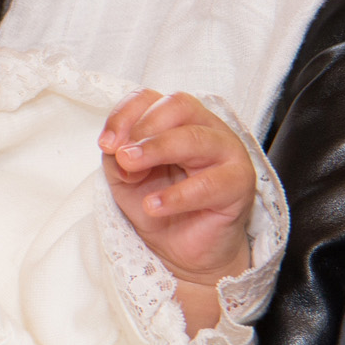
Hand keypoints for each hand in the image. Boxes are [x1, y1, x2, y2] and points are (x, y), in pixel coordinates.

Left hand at [99, 90, 254, 332]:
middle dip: (143, 128)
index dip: (124, 115)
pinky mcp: (239, 184)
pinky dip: (178, 194)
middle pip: (178, 106)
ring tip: (131, 170)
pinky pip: (212, 183)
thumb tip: (118, 151)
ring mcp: (226, 153)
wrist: (180, 246)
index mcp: (175, 120)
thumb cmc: (158, 200)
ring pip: (196, 138)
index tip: (105, 145)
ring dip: (157, 150)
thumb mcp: (124, 176)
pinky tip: (154, 205)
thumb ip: (117, 158)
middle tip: (122, 156)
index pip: (150, 98)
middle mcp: (204, 127)